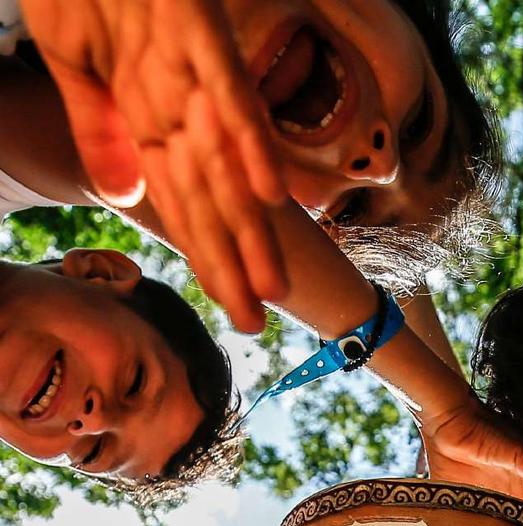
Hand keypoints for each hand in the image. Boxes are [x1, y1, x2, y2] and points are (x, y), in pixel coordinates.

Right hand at [21, 0, 285, 331]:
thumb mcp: (74, 63)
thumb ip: (100, 130)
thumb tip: (126, 198)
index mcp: (147, 115)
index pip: (182, 202)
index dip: (206, 256)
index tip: (227, 307)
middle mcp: (178, 103)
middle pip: (211, 198)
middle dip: (233, 261)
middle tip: (257, 323)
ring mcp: (193, 70)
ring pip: (228, 162)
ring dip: (251, 224)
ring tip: (273, 283)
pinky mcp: (202, 30)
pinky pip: (229, 94)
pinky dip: (248, 142)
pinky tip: (269, 192)